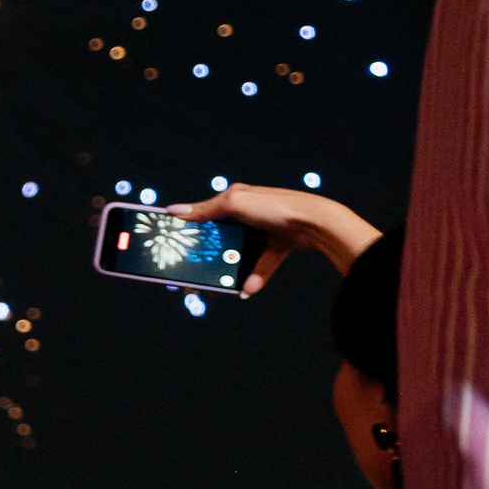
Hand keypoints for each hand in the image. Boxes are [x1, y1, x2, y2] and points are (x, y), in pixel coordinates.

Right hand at [166, 183, 379, 295]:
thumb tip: (173, 211)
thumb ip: (204, 210)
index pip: (203, 215)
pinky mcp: (277, 245)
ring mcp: (262, 231)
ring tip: (217, 287)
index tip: (172, 246)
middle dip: (206, 258)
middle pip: (219, 239)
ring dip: (229, 272)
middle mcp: (246, 214)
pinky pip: (261, 264)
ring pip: (238, 255)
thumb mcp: (234, 203)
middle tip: (192, 275)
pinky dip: (255, 277)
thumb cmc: (275, 207)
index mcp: (233, 199)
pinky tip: (247, 290)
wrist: (316, 223)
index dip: (187, 230)